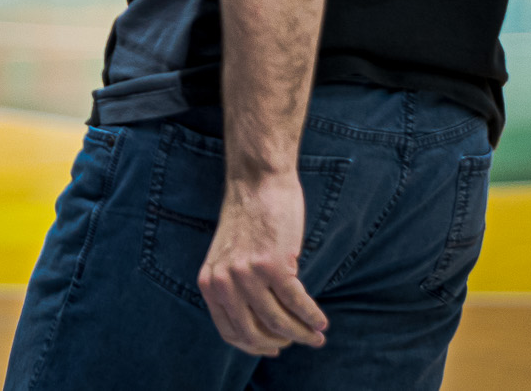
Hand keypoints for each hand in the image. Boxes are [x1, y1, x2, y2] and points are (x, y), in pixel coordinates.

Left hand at [198, 173, 328, 356]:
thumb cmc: (249, 217)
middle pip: (255, 333)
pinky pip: (297, 304)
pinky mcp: (273, 265)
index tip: (273, 349)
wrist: (258, 181)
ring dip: (302, 334)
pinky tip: (321, 320)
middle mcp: (224, 282)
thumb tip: (262, 327)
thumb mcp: (228, 257)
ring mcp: (247, 275)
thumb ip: (235, 288)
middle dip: (282, 343)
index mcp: (210, 282)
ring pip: (279, 322)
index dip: (254, 346)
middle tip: (302, 342)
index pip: (230, 331)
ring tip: (317, 336)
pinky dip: (312, 317)